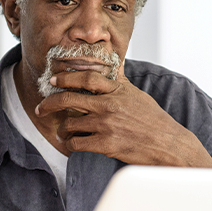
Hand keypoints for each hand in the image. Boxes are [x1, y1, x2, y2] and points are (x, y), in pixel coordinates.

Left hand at [35, 70, 211, 167]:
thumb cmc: (154, 121)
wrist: (169, 145)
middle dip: (50, 103)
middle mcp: (110, 105)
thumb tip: (114, 65)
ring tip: (61, 132)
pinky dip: (70, 144)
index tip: (54, 80)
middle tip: (42, 108)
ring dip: (62, 129)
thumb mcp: (138, 95)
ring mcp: (107, 125)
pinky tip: (70, 144)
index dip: (67, 78)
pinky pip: (77, 143)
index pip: (86, 78)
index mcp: (118, 90)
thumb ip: (121, 82)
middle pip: (69, 99)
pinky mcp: (106, 145)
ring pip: (70, 124)